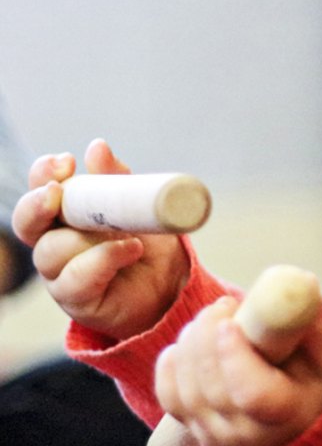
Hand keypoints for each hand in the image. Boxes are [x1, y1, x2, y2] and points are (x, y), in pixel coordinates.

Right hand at [11, 138, 189, 339]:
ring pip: (52, 250)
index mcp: (62, 214)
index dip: (43, 174)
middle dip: (37, 205)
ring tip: (129, 234)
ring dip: (87, 238)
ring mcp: (59, 273)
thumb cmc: (145, 240)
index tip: (65, 161)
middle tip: (56, 191)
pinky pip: (75, 278)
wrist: (169, 285)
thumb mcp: (134, 204)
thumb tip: (97, 147)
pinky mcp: (75, 298)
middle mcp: (52, 242)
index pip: (39, 189)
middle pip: (26, 222)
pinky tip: (132, 249)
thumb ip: (115, 179)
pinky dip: (104, 260)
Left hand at [154, 294, 321, 445]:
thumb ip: (312, 319)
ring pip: (186, 387)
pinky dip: (173, 361)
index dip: (235, 357)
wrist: (293, 417)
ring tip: (215, 318)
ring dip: (192, 341)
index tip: (230, 323)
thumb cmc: (310, 376)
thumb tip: (297, 283)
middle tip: (225, 305)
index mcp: (288, 413)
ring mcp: (215, 435)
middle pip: (212, 387)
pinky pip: (167, 393)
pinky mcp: (191, 428)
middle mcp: (248, 434)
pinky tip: (192, 342)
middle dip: (209, 336)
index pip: (251, 393)